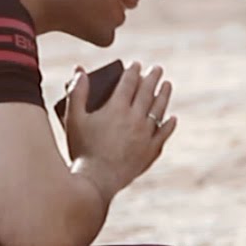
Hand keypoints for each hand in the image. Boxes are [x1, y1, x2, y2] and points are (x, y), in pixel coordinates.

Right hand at [65, 61, 176, 197]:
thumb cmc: (82, 149)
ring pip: (159, 110)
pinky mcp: (151, 151)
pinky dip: (169, 125)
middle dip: (152, 78)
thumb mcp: (73, 118)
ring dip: (164, 95)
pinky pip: (163, 134)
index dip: (133, 71)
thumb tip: (80, 71)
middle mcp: (135, 118)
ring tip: (168, 85)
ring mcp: (145, 135)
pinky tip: (172, 119)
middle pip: (147, 92)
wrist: (96, 180)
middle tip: (157, 69)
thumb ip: (77, 92)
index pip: (128, 82)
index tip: (136, 64)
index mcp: (116, 107)